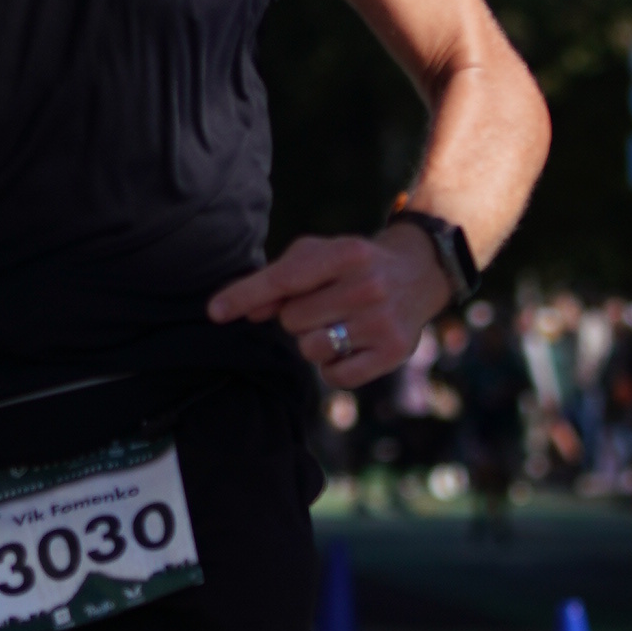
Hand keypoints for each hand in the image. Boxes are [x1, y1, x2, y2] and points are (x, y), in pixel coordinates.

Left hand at [209, 225, 449, 380]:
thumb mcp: (318, 257)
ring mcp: (382, 321)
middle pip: (292, 320)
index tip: (214, 312)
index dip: (245, 295)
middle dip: (298, 316)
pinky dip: (334, 366)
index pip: (283, 279)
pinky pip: (335, 376)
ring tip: (338, 323)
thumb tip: (247, 314)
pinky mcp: (393, 352)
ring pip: (311, 349)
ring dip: (314, 341)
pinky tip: (351, 344)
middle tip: (325, 303)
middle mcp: (367, 286)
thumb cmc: (353, 265)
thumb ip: (278, 282)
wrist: (418, 273)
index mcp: (345, 253)